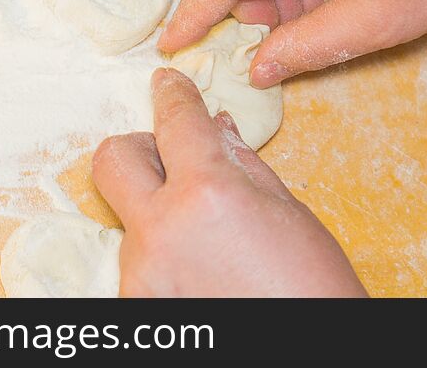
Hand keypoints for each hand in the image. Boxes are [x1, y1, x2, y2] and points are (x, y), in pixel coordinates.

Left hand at [93, 68, 366, 296]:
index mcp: (208, 194)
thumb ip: (242, 165)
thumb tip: (216, 130)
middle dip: (142, 148)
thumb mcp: (288, 213)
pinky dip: (162, 252)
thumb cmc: (314, 290)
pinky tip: (201, 270)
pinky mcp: (135, 306)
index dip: (173, 94)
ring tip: (208, 238)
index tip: (169, 85)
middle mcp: (160, 232)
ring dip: (160, 211)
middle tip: (176, 161)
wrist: (313, 354)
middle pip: (113, 159)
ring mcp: (141, 275)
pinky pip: (137, 259)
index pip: (175, 121)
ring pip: (130, 215)